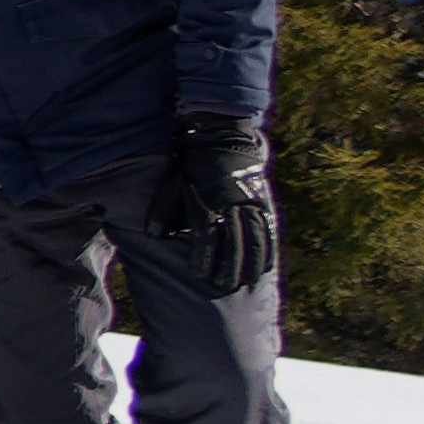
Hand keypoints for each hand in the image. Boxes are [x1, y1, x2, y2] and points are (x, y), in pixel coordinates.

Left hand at [148, 113, 275, 300]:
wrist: (220, 137)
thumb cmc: (190, 165)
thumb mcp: (172, 183)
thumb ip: (163, 209)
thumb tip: (154, 235)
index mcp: (207, 197)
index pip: (206, 233)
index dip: (203, 256)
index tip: (199, 275)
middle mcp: (232, 201)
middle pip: (234, 240)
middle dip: (229, 266)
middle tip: (223, 286)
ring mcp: (251, 201)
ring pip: (255, 238)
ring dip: (251, 263)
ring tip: (246, 283)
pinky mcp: (263, 201)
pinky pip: (269, 230)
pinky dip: (268, 251)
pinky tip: (265, 268)